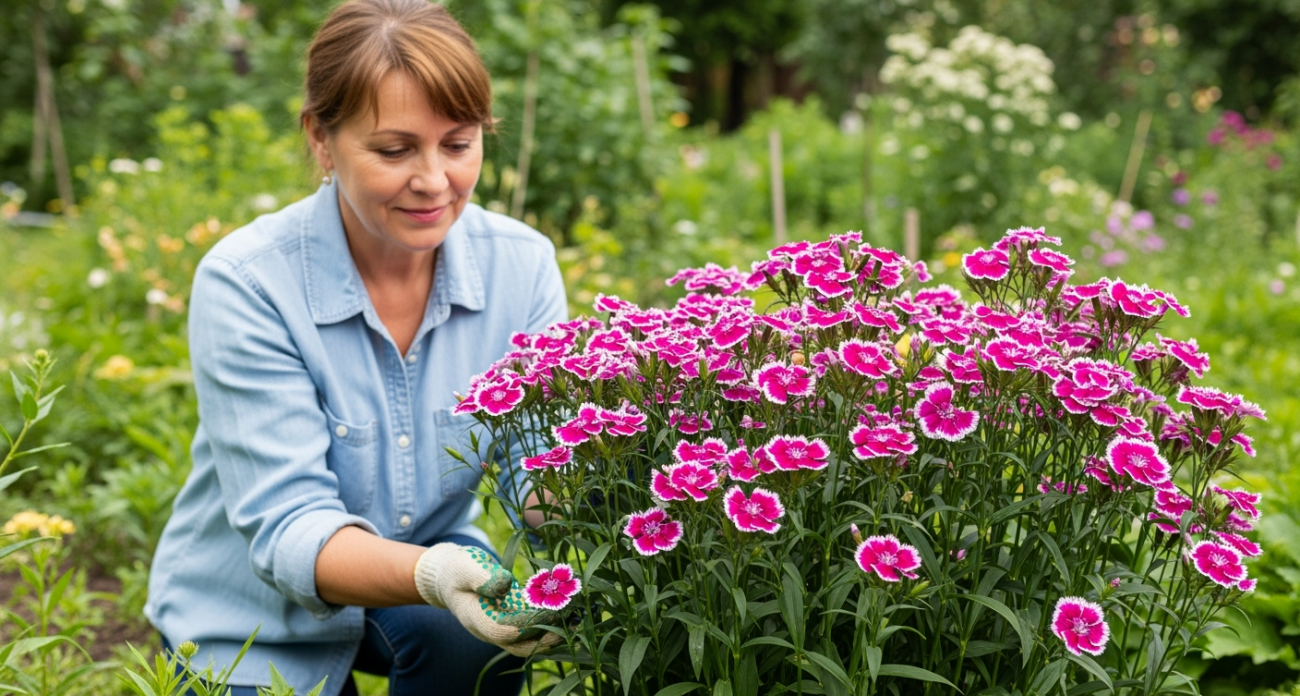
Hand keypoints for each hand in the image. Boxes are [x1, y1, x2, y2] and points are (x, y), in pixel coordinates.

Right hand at [413, 544, 563, 656]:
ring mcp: (500, 630)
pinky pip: (530, 632)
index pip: (504, 630)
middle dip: (547, 637)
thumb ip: (482, 576)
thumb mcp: (465, 566)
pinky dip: (549, 625)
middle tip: (571, 622)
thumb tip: (505, 584)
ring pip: (527, 643)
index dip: (528, 622)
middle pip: (519, 646)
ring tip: (575, 620)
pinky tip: (567, 613)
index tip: (551, 609)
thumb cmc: (458, 570)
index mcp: (476, 618)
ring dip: (552, 633)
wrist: (450, 578)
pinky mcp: (510, 623)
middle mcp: (489, 631)